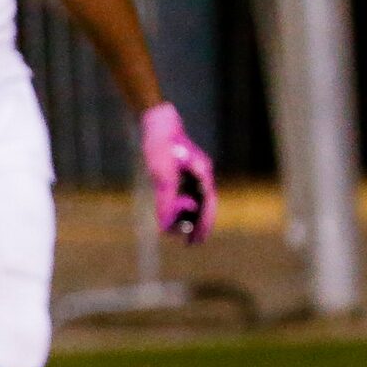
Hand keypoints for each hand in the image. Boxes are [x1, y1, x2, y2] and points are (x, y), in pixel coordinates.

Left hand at [140, 102, 215, 243]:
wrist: (158, 123)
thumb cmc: (161, 144)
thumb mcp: (161, 172)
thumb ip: (165, 198)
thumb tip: (165, 224)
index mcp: (202, 173)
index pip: (208, 204)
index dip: (205, 223)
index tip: (198, 239)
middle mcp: (201, 175)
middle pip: (204, 205)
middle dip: (200, 225)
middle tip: (192, 244)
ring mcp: (193, 174)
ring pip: (196, 201)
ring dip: (190, 218)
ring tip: (183, 235)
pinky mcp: (183, 173)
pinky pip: (186, 195)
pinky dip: (181, 208)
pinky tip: (174, 219)